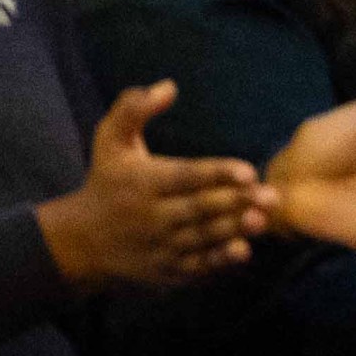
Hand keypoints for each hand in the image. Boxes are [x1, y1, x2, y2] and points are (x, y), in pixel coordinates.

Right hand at [35, 82, 271, 286]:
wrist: (84, 240)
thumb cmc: (106, 181)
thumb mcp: (109, 140)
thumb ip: (133, 108)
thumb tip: (168, 86)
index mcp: (141, 181)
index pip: (185, 176)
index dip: (217, 173)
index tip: (248, 171)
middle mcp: (151, 215)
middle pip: (200, 208)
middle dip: (237, 202)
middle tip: (272, 196)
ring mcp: (160, 246)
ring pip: (203, 237)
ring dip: (235, 229)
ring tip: (263, 219)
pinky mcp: (167, 270)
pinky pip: (198, 265)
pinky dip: (220, 259)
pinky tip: (243, 250)